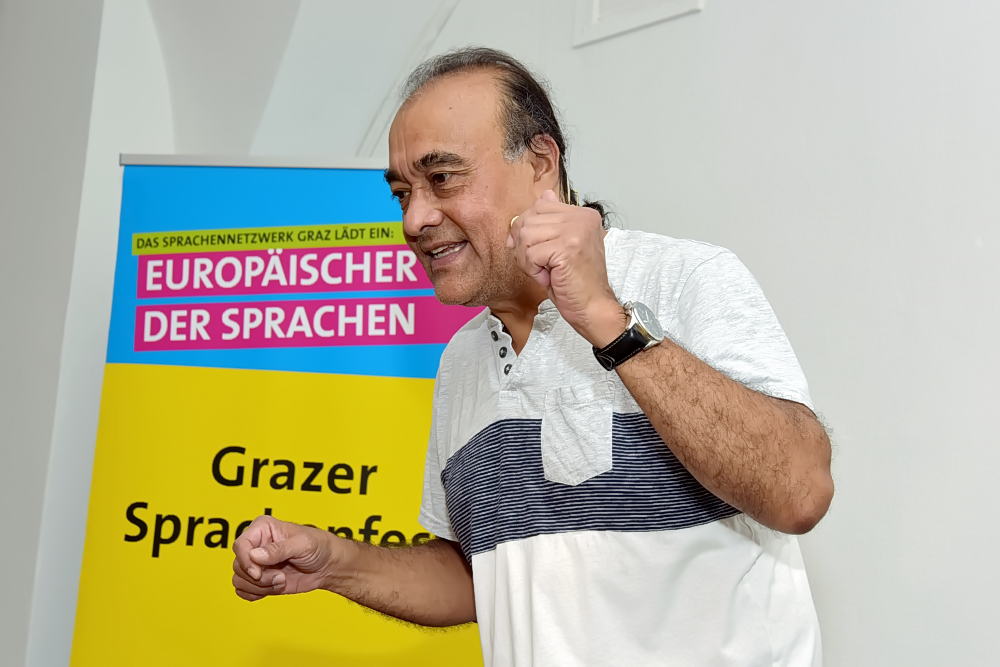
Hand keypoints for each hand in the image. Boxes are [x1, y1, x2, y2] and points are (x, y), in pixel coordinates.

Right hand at [231, 515, 347, 601]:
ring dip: (260, 587)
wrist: (327, 565)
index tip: (259, 573)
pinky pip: (243, 591)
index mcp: (262, 528)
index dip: (246, 561)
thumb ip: (278, 549)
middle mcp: (255, 544)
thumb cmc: (318, 546)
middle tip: (280, 577)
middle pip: (238, 565)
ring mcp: (256, 563)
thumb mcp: (302, 544)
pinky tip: (276, 587)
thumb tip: (255, 555)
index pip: (240, 545)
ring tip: (281, 581)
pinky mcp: (258, 579)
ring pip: (239, 580)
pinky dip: (257, 594)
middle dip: (258, 577)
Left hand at [508, 190, 625, 345]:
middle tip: (539, 265)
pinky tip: (549, 277)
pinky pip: (530, 253)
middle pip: (528, 220)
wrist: (593, 308)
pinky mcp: (567, 248)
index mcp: (583, 214)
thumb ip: (552, 221)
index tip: (532, 251)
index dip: (526, 229)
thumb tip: (543, 196)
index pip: (538, 206)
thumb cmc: (576, 282)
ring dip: (528, 259)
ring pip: (525, 236)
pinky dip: (533, 270)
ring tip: (545, 272)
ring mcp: (575, 231)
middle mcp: (582, 218)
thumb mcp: (563, 245)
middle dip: (524, 246)